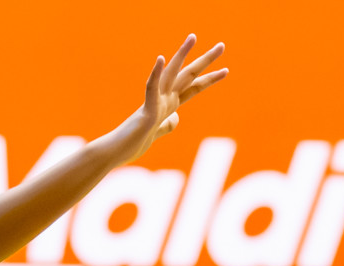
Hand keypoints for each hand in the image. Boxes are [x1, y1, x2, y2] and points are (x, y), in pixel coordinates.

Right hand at [113, 35, 227, 163]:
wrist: (118, 151)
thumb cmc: (134, 143)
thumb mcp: (157, 133)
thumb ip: (168, 124)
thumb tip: (176, 119)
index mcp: (169, 104)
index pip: (194, 88)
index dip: (210, 79)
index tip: (225, 70)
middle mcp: (164, 99)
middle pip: (189, 76)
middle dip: (206, 61)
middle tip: (222, 45)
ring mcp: (156, 102)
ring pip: (172, 74)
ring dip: (182, 55)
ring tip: (193, 37)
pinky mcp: (147, 110)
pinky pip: (151, 88)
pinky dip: (156, 73)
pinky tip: (162, 59)